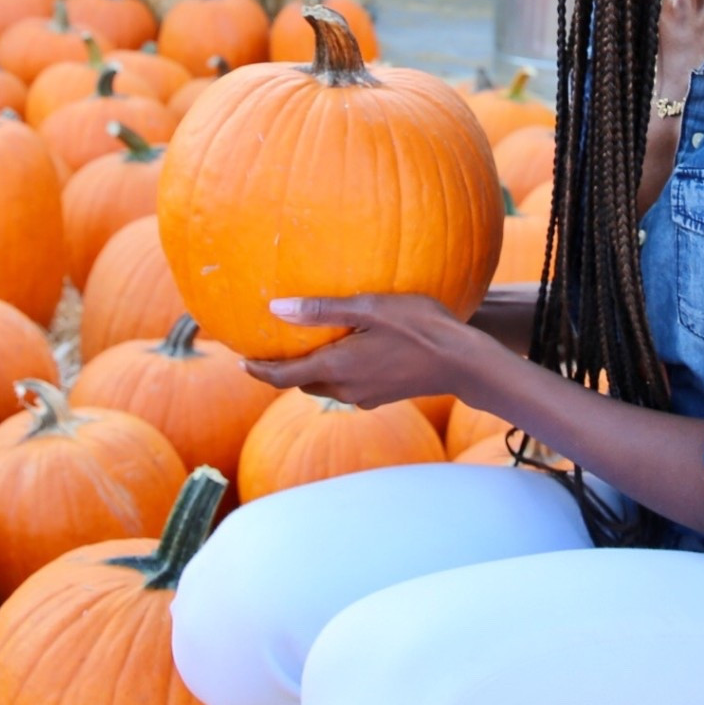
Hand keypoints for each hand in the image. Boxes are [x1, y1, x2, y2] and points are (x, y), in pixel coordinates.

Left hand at [243, 294, 481, 407]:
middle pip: (301, 383)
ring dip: (309, 372)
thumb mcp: (369, 309)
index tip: (240, 362)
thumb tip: (276, 309)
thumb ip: (323, 310)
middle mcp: (345, 388)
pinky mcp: (382, 395)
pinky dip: (334, 372)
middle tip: (268, 349)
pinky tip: (344, 352)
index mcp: (336, 368)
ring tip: (302, 348)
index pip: (282, 378)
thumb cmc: (419, 328)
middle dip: (281, 371)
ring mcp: (365, 395)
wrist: (464, 363)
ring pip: (324, 386)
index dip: (257, 371)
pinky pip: (347, 387)